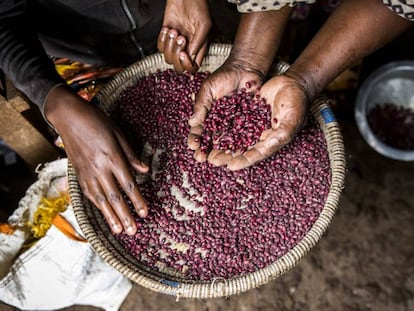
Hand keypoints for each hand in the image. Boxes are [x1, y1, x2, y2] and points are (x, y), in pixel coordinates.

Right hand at [44, 86, 148, 235]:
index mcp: (112, 157)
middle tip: (133, 231)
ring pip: (100, 200)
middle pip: (114, 197)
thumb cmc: (96, 121)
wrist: (67, 116)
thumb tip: (145, 171)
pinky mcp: (78, 173)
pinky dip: (97, 206)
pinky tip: (103, 214)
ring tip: (119, 231)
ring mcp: (86, 173)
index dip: (138, 201)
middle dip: (125, 216)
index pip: (128, 185)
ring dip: (110, 217)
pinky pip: (89, 194)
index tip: (145, 213)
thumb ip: (131, 155)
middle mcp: (99, 169)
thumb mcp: (118, 133)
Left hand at [157, 0, 210, 72]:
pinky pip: (160, 47)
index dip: (187, 65)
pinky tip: (167, 29)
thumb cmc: (198, 6)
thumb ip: (199, 42)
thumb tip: (191, 56)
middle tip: (180, 38)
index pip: (193, 67)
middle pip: (179, 67)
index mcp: (199, 48)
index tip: (184, 54)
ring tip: (174, 31)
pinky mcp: (166, 36)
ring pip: (168, 58)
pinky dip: (162, 39)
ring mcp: (176, 43)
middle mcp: (188, 48)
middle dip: (176, 55)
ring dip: (169, 45)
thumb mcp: (204, 24)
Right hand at [187, 60, 263, 161]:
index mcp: (207, 117)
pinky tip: (235, 154)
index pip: (199, 131)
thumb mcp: (208, 89)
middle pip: (211, 141)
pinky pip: (243, 137)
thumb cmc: (224, 77)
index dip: (195, 139)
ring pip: (226, 142)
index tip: (192, 146)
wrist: (246, 69)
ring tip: (216, 160)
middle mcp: (220, 124)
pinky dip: (239, 146)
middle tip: (201, 159)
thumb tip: (192, 122)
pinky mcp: (248, 125)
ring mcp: (234, 126)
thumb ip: (200, 105)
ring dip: (220, 152)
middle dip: (205, 150)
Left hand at [208, 74, 309, 169]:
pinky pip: (233, 122)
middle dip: (227, 155)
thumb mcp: (291, 119)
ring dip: (221, 144)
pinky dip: (222, 127)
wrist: (294, 83)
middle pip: (241, 149)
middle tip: (212, 161)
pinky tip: (210, 131)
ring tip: (207, 150)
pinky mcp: (247, 113)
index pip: (255, 154)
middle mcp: (261, 136)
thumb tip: (267, 142)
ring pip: (234, 137)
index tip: (229, 166)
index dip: (243, 161)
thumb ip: (281, 132)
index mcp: (272, 141)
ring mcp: (253, 125)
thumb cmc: (297, 102)